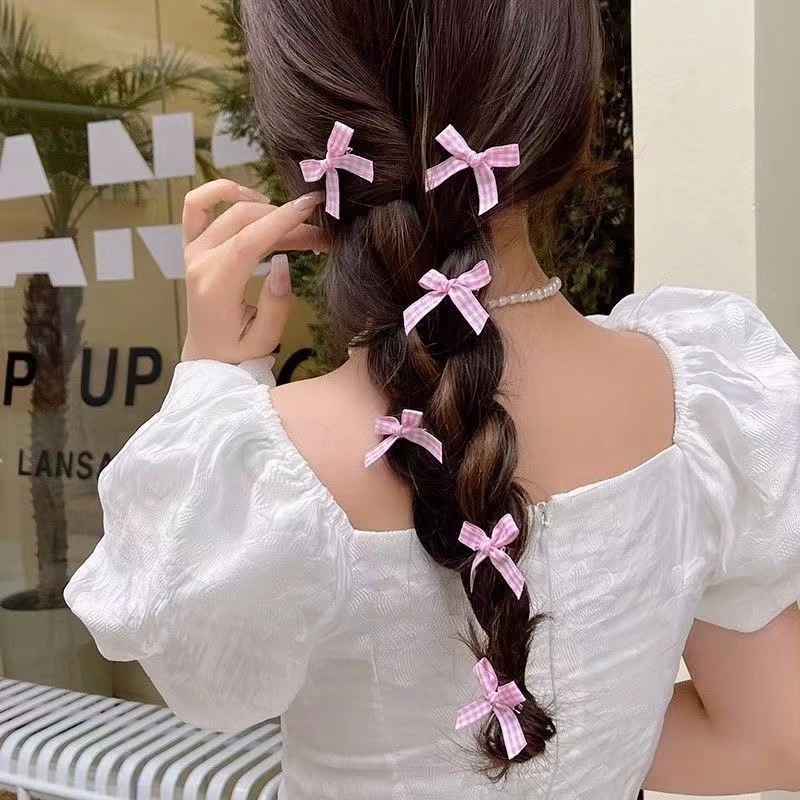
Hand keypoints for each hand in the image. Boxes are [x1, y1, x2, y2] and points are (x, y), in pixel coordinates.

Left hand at [180, 179, 326, 362]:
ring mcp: (193, 251)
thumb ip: (275, 305)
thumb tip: (283, 264)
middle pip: (244, 221)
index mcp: (216, 287)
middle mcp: (200, 263)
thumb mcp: (263, 339)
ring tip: (288, 219)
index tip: (311, 207)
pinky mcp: (192, 245)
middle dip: (285, 220)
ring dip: (262, 206)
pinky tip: (249, 197)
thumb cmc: (237, 350)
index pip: (249, 242)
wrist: (207, 353)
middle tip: (317, 234)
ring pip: (225, 208)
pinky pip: (196, 205)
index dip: (282, 220)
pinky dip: (220, 192)